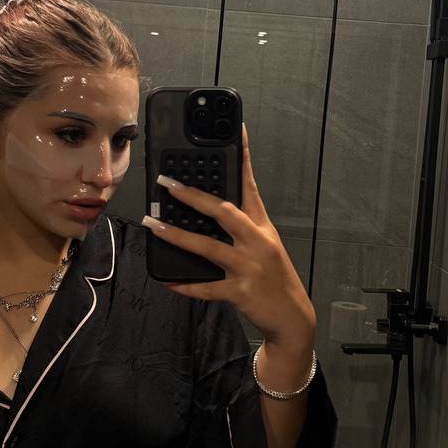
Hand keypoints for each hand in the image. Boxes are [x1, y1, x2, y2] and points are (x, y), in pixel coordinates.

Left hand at [142, 124, 315, 350]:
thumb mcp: (265, 244)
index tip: (235, 132)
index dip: (242, 158)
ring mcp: (248, 267)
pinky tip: (167, 280)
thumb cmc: (274, 276)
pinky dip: (185, 284)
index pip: (250, 185)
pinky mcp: (240, 292)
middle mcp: (256, 242)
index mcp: (261, 226)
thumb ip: (243, 226)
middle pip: (223, 212)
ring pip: (208, 247)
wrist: (293, 316)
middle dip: (193, 196)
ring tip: (154, 226)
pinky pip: (206, 288)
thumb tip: (210, 207)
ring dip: (178, 235)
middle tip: (167, 183)